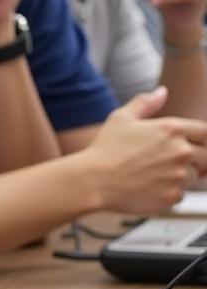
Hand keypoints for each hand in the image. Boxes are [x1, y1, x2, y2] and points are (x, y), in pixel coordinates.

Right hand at [83, 87, 206, 211]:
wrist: (92, 181)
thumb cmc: (104, 149)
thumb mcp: (121, 118)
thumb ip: (145, 103)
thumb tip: (162, 92)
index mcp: (172, 129)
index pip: (206, 133)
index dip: (201, 139)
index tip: (192, 145)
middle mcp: (180, 151)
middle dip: (195, 159)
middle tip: (170, 163)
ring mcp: (178, 175)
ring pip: (193, 177)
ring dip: (180, 176)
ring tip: (153, 176)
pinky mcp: (172, 196)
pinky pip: (180, 194)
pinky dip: (168, 192)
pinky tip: (148, 187)